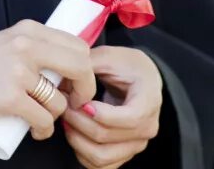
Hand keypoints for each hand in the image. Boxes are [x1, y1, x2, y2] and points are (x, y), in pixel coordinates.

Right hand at [0, 20, 94, 140]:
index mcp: (30, 30)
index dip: (84, 68)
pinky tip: (37, 130)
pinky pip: (43, 119)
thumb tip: (68, 61)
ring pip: (59, 100)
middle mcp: (27, 46)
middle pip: (79, 66)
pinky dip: (44, 130)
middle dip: (84, 89)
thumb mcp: (9, 41)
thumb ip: (36, 45)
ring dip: (57, 115)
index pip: (77, 45)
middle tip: (74, 102)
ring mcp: (19, 72)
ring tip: (44, 118)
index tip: (77, 82)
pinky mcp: (10, 98)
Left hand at [60, 46, 162, 168]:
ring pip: (100, 156)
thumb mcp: (110, 56)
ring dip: (76, 139)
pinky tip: (75, 133)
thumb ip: (87, 66)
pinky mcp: (124, 154)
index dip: (99, 113)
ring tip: (67, 119)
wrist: (141, 79)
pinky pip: (99, 166)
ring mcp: (136, 145)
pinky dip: (81, 152)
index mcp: (150, 101)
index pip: (128, 118)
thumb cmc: (128, 66)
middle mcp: (147, 128)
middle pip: (106, 137)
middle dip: (78, 121)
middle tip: (64, 105)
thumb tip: (63, 81)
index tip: (81, 101)